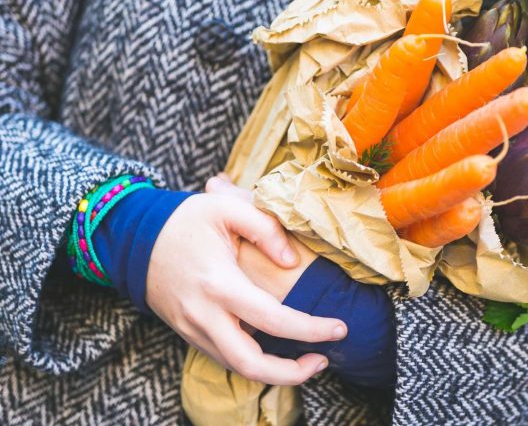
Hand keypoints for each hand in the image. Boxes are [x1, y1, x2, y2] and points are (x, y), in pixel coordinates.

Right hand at [146, 175, 346, 384]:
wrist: (133, 237)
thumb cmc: (183, 220)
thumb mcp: (225, 207)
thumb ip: (266, 228)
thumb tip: (292, 262)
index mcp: (219, 284)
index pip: (275, 320)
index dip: (312, 329)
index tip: (340, 328)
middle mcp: (205, 315)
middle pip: (252, 365)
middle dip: (292, 374)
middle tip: (323, 359)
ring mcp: (193, 329)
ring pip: (237, 367)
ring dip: (274, 372)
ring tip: (307, 357)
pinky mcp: (188, 333)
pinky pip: (225, 357)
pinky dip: (253, 361)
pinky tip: (275, 348)